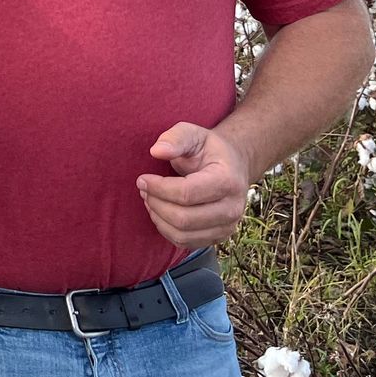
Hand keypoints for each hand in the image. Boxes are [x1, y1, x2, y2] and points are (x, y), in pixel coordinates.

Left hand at [136, 122, 251, 248]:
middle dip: (156, 203)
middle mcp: (232, 208)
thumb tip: (156, 151)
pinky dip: (165, 229)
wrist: (232, 166)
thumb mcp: (193, 133)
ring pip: (182, 234)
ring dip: (158, 218)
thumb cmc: (208, 149)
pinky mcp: (217, 237)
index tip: (142, 178)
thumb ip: (175, 138)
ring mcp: (227, 226)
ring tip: (149, 199)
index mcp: (228, 180)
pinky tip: (160, 212)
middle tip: (143, 189)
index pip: (187, 193)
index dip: (159, 188)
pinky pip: (185, 243)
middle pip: (184, 218)